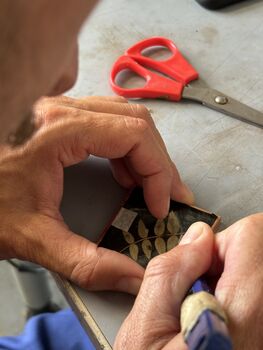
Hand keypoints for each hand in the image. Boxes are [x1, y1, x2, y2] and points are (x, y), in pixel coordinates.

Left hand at [0, 95, 191, 294]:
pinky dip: (124, 147)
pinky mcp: (56, 118)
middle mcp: (60, 109)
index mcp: (57, 130)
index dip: (158, 170)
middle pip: (134, 121)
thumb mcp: (32, 237)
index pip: (133, 135)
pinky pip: (105, 121)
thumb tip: (131, 277)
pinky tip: (124, 172)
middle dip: (158, 160)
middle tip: (167, 194)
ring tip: (151, 185)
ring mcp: (58, 109)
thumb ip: (84, 261)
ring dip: (144, 151)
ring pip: (122, 117)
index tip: (160, 205)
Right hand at [114, 213, 262, 348]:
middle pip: (257, 249)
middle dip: (221, 258)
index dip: (218, 240)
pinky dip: (229, 293)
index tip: (197, 265)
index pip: (253, 235)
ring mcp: (262, 327)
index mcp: (242, 313)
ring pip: (254, 268)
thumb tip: (199, 236)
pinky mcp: (258, 330)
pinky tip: (210, 318)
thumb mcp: (144, 328)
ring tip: (200, 309)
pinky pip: (252, 290)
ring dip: (225, 277)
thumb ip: (170, 272)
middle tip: (195, 290)